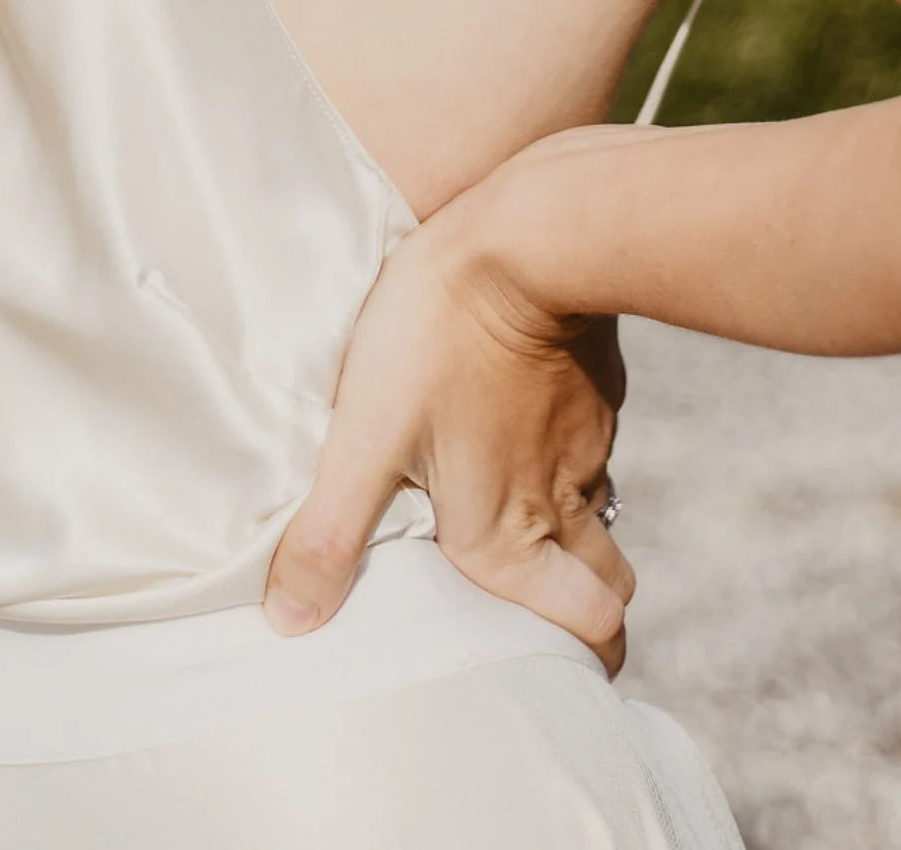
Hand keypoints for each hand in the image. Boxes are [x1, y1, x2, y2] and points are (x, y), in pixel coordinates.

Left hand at [265, 213, 632, 669]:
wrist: (531, 233)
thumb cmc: (439, 334)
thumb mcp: (366, 433)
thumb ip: (331, 531)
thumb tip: (292, 620)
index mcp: (510, 532)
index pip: (587, 631)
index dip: (581, 659)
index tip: (555, 669)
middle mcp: (561, 500)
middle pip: (608, 588)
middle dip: (590, 612)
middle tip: (551, 612)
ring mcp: (587, 442)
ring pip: (600, 513)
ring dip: (572, 531)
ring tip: (521, 521)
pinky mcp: (595, 385)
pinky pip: (591, 442)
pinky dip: (566, 455)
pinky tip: (518, 424)